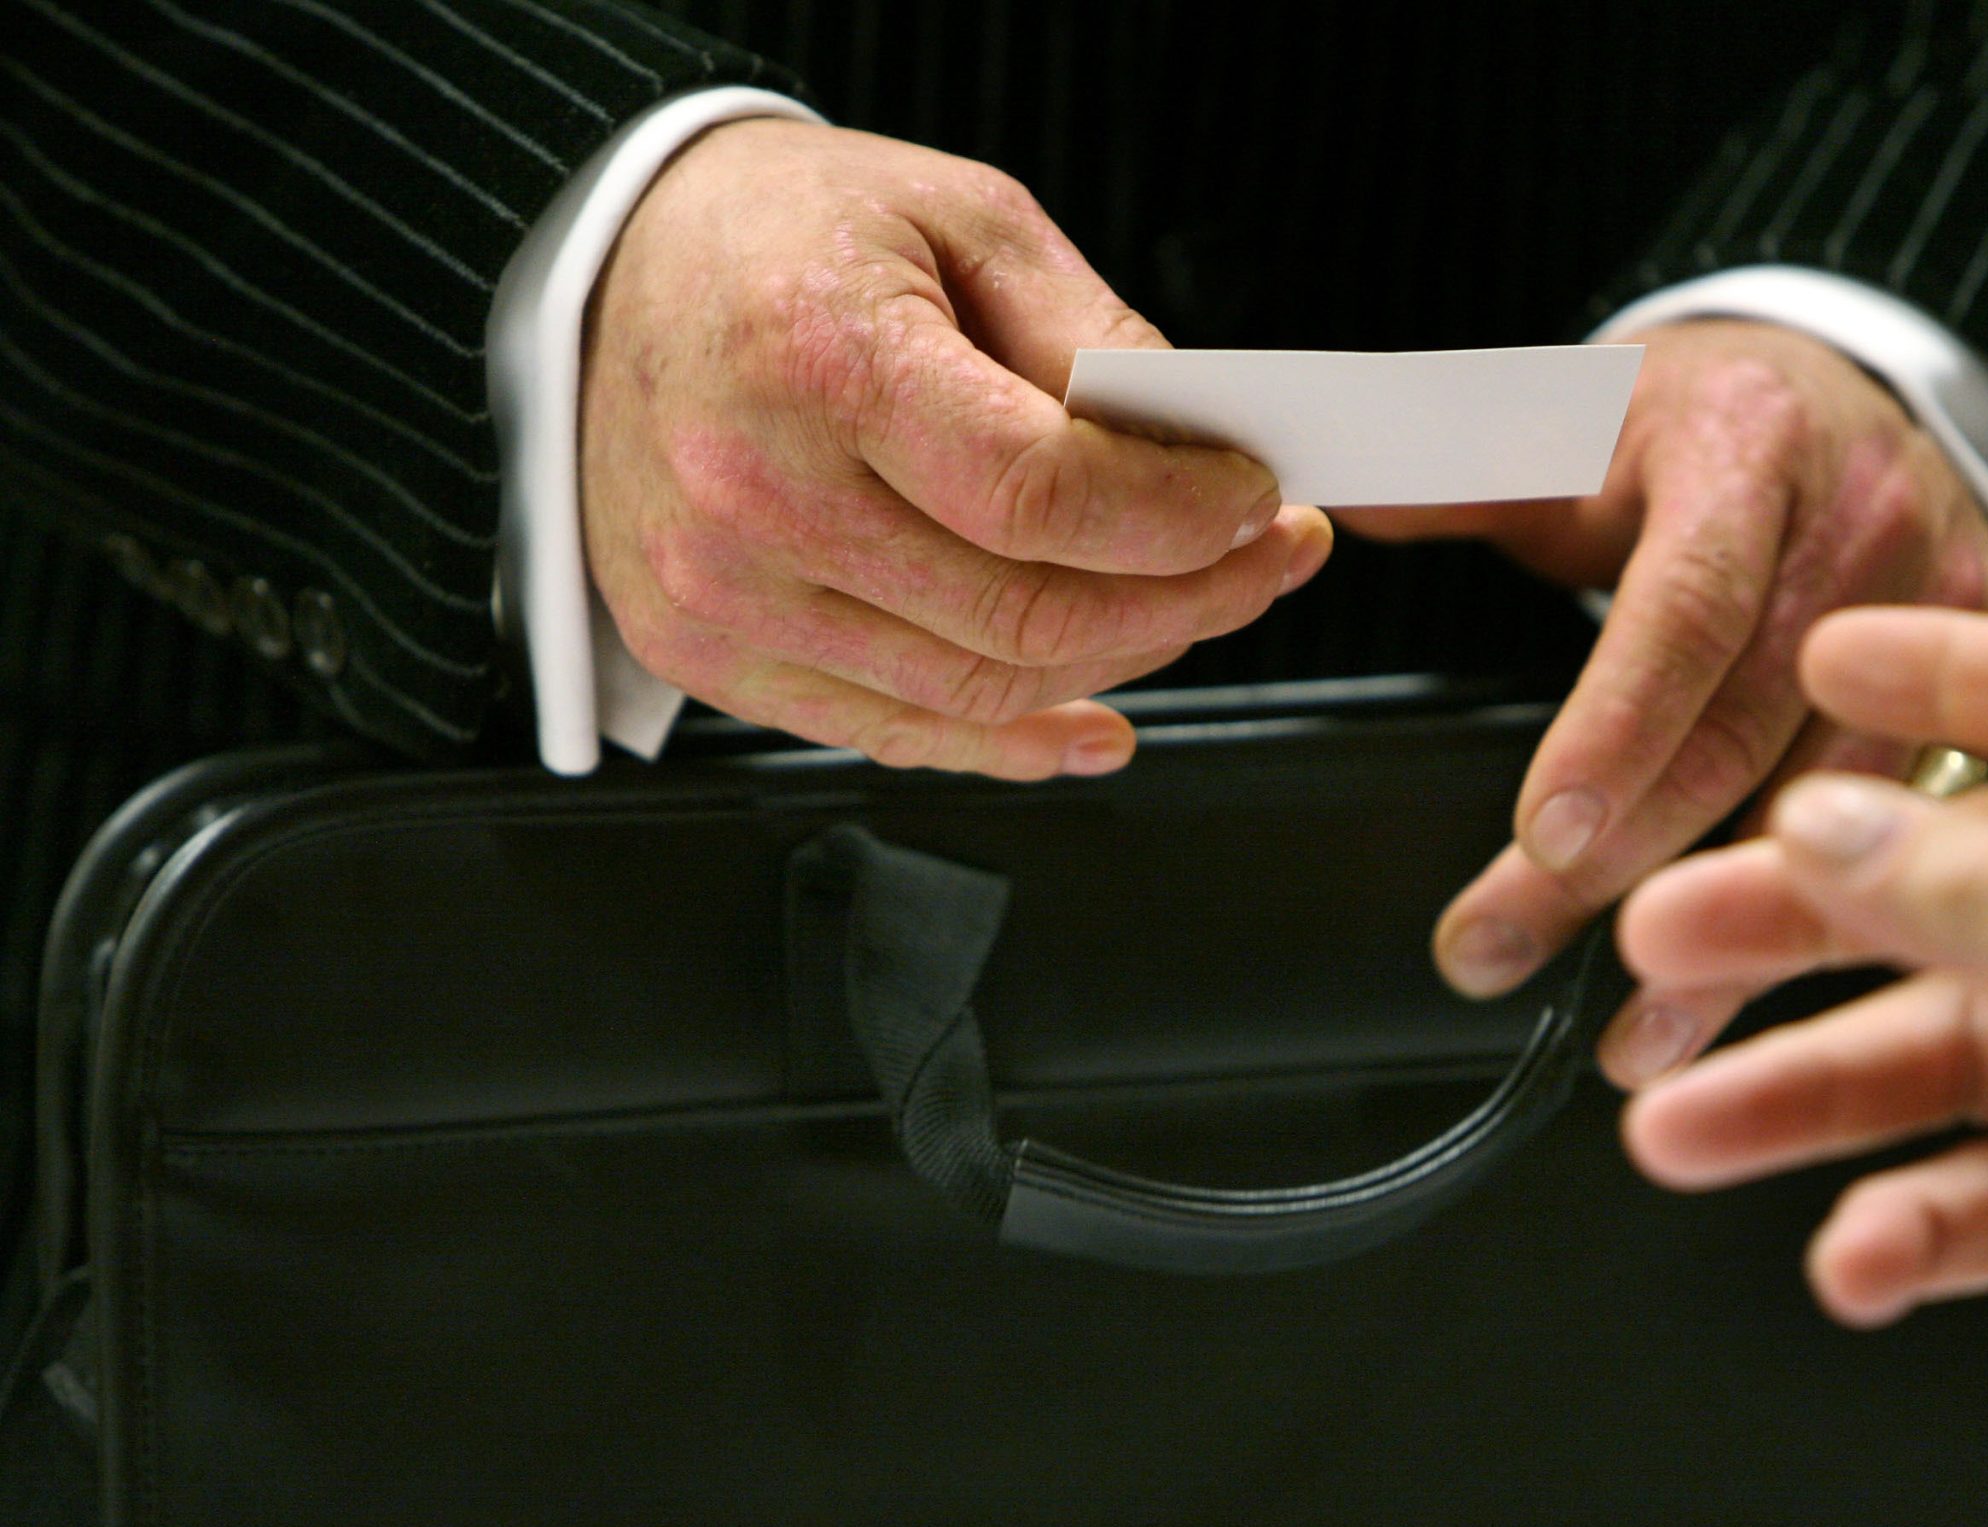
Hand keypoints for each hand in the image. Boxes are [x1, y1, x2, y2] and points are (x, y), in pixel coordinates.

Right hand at [580, 120, 1330, 777]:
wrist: (616, 273)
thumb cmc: (784, 236)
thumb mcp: (963, 217)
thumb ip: (1090, 336)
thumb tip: (1196, 448)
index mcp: (820, 363)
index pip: (1045, 496)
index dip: (1181, 518)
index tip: (1255, 500)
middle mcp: (755, 498)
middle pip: (1026, 614)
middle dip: (1187, 599)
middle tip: (1264, 561)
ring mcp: (724, 597)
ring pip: (979, 693)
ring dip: (1121, 665)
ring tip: (1194, 610)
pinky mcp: (710, 657)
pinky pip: (897, 734)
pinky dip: (1017, 741)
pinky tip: (1098, 718)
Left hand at [1342, 322, 1987, 1016]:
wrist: (1836, 393)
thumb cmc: (1686, 425)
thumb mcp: (1566, 414)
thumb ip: (1449, 468)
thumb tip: (1332, 494)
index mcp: (1746, 450)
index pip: (1686, 608)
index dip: (1616, 730)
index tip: (1539, 835)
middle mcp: (1865, 530)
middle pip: (1743, 731)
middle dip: (1624, 867)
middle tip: (1499, 951)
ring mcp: (1943, 616)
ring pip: (1835, 809)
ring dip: (1732, 938)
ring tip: (1633, 1033)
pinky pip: (1910, 828)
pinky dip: (1824, 922)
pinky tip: (1752, 997)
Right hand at [1616, 607, 1987, 1526]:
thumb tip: (1833, 833)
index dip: (1949, 679)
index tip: (1824, 671)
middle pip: (1971, 891)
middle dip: (1808, 922)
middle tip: (1675, 938)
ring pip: (1950, 1058)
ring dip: (1812, 1094)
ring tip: (1687, 1126)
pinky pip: (1987, 1201)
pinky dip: (1908, 1227)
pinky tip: (1857, 1257)